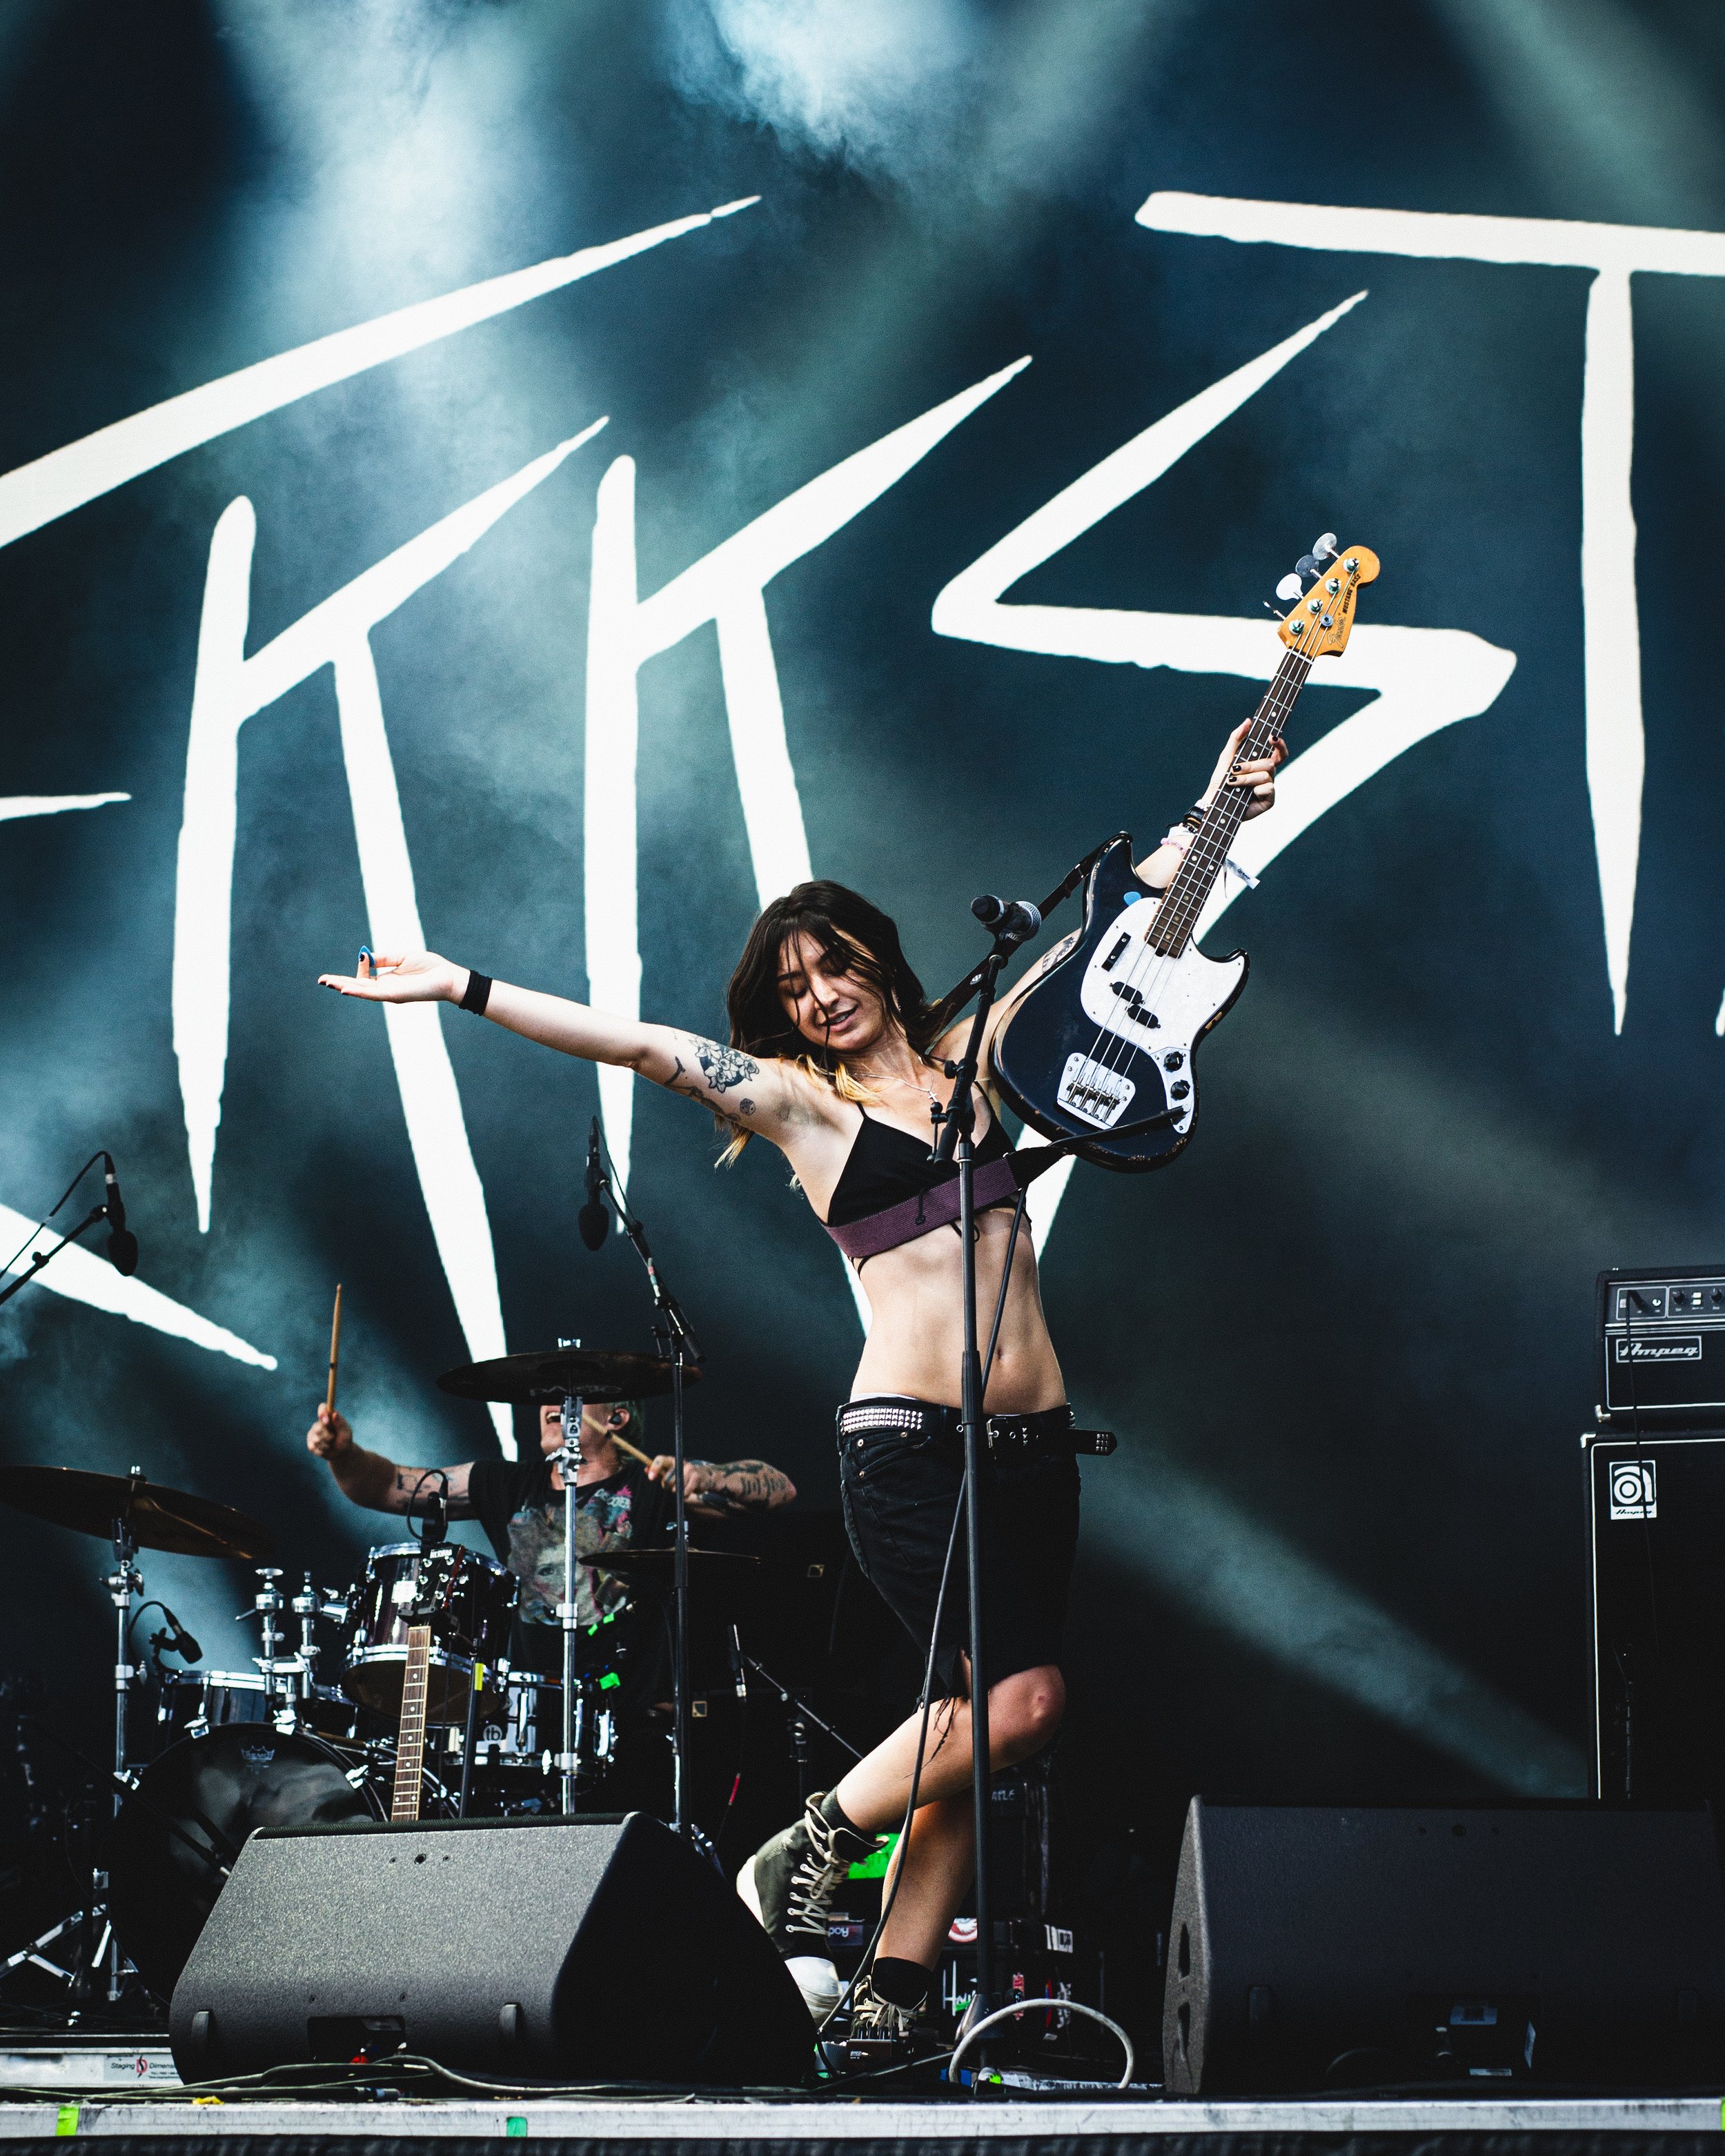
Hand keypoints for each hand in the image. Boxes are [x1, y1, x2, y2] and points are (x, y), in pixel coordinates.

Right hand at [307, 1404, 352, 1458]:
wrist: (341, 1454)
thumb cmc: (345, 1441)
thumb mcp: (346, 1433)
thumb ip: (340, 1424)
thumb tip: (334, 1414)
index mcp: (329, 1417)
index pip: (322, 1408)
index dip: (322, 1412)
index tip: (327, 1421)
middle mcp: (319, 1423)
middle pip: (318, 1426)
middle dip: (327, 1435)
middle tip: (333, 1438)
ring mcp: (313, 1433)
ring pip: (316, 1438)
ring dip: (326, 1444)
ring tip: (331, 1444)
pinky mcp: (310, 1443)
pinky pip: (313, 1447)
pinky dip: (322, 1450)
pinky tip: (326, 1449)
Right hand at [318, 950, 463, 1003]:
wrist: (448, 977)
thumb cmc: (430, 967)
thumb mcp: (403, 957)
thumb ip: (383, 958)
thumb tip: (364, 956)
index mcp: (388, 981)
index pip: (365, 978)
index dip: (359, 967)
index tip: (363, 955)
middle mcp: (386, 989)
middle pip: (357, 987)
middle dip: (338, 983)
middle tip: (320, 980)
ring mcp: (389, 994)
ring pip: (361, 991)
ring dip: (343, 987)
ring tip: (326, 983)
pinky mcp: (394, 996)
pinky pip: (372, 994)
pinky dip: (357, 991)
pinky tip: (345, 989)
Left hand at [645, 1454, 701, 1497]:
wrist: (703, 1477)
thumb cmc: (682, 1476)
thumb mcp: (669, 1473)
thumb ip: (658, 1472)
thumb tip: (645, 1469)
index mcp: (671, 1460)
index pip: (661, 1460)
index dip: (654, 1468)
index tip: (650, 1478)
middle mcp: (680, 1462)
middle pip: (666, 1479)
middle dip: (667, 1486)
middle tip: (672, 1486)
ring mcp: (689, 1469)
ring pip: (675, 1487)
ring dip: (676, 1491)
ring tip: (681, 1487)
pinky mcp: (696, 1477)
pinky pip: (685, 1492)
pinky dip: (685, 1495)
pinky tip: (687, 1491)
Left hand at [1202, 721, 1285, 822]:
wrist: (1214, 803)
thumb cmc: (1221, 781)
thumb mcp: (1227, 757)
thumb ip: (1237, 738)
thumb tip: (1248, 721)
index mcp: (1261, 764)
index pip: (1278, 752)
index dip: (1279, 744)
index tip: (1272, 737)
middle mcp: (1267, 775)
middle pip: (1270, 762)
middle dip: (1251, 765)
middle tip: (1235, 769)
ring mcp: (1269, 788)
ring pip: (1267, 775)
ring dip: (1247, 777)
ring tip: (1233, 782)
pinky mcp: (1269, 801)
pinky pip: (1268, 788)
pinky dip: (1255, 789)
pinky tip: (1246, 795)